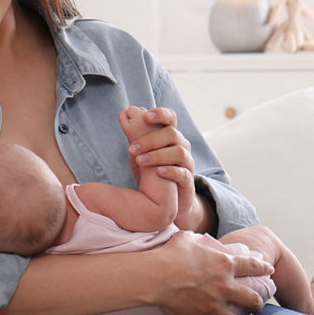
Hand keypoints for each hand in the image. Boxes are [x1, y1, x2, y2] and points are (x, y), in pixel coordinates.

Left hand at [127, 107, 211, 231]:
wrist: (169, 201)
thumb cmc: (153, 173)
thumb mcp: (141, 153)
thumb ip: (135, 136)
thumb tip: (125, 113)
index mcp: (170, 137)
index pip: (170, 118)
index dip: (160, 114)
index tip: (145, 116)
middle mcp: (182, 146)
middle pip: (172, 134)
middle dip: (150, 139)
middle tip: (131, 148)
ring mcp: (187, 163)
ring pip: (178, 152)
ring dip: (157, 155)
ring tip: (140, 161)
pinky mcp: (188, 181)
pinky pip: (183, 173)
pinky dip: (171, 171)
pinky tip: (158, 172)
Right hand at [151, 232, 274, 314]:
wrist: (157, 275)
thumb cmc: (171, 254)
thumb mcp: (186, 239)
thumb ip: (194, 239)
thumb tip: (190, 237)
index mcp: (224, 265)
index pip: (251, 266)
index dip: (263, 268)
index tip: (270, 270)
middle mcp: (223, 286)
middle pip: (250, 298)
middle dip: (257, 304)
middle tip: (258, 306)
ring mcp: (211, 304)